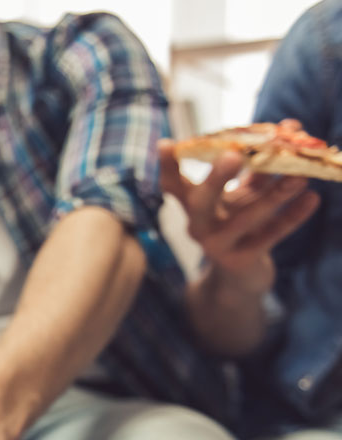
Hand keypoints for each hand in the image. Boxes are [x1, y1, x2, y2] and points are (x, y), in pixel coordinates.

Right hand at [158, 138, 319, 296]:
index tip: (166, 143)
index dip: (168, 165)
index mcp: (193, 206)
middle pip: (200, 202)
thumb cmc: (240, 222)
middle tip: (232, 155)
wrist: (241, 274)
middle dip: (215, 179)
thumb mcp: (243, 194)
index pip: (173, 184)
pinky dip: (292, 218)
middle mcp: (198, 225)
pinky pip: (269, 237)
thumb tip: (291, 125)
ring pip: (244, 219)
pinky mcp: (241, 260)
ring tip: (300, 177)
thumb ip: (260, 164)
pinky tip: (312, 199)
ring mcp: (217, 244)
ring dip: (274, 197)